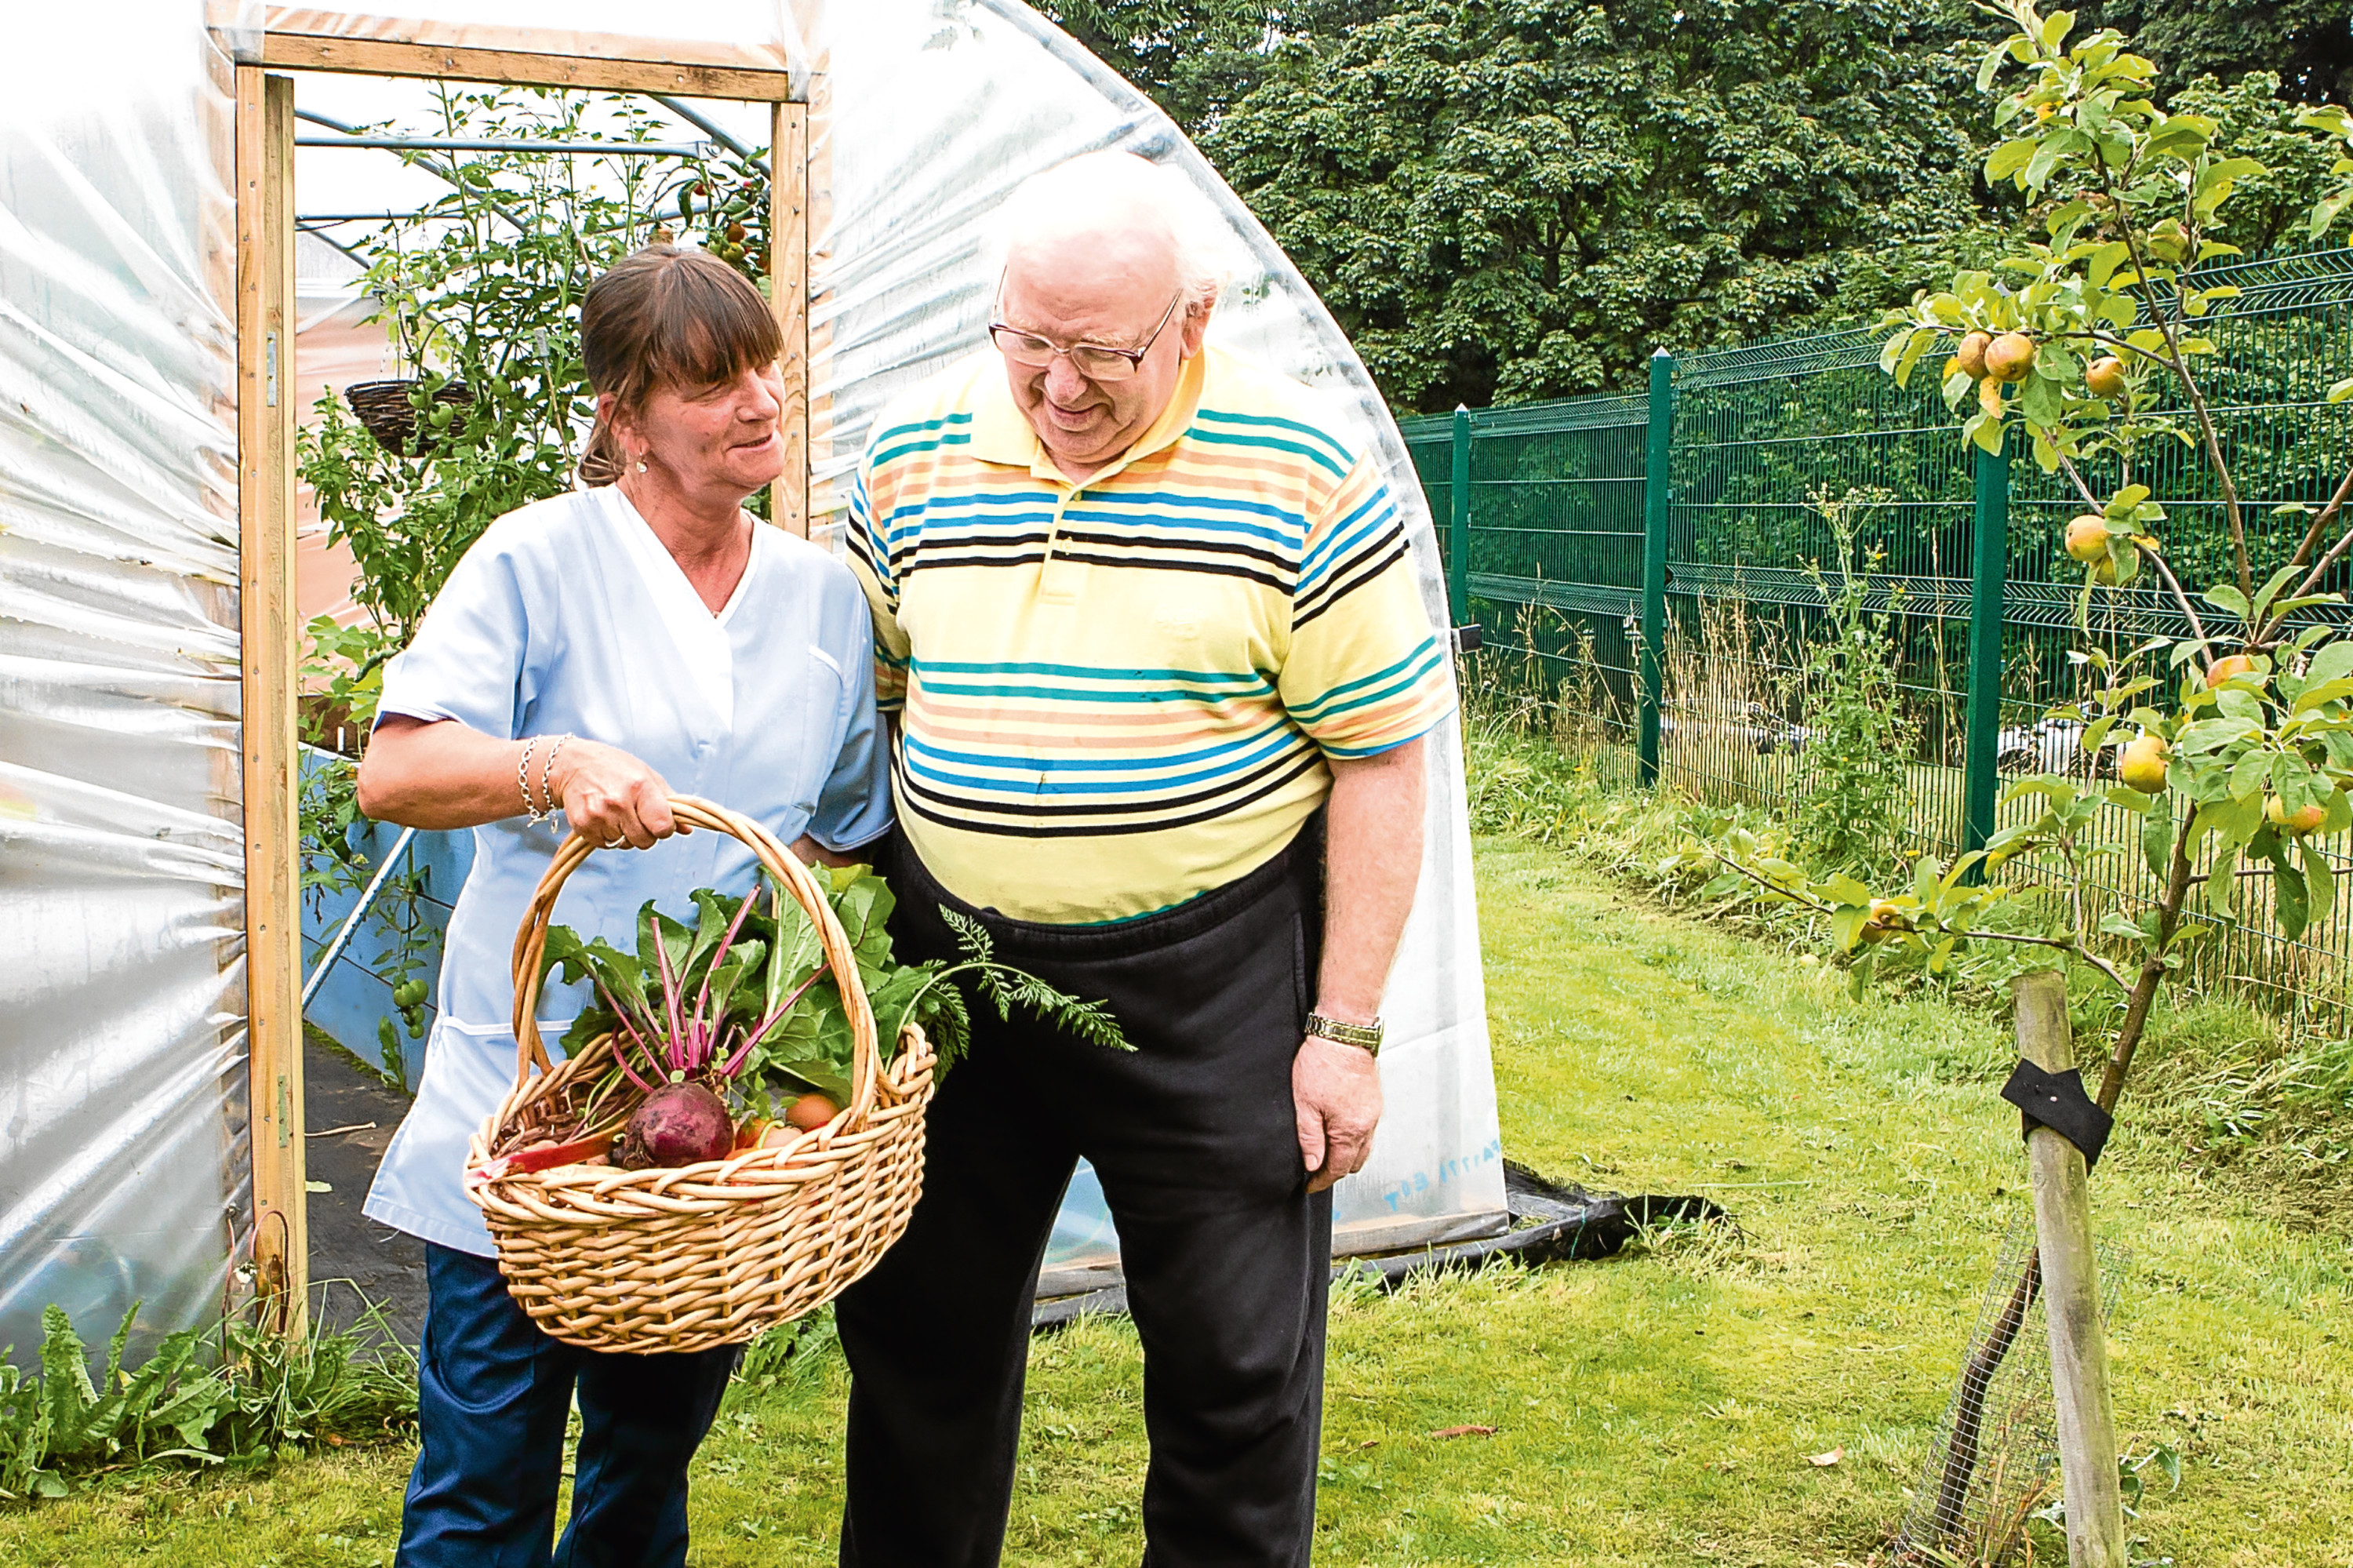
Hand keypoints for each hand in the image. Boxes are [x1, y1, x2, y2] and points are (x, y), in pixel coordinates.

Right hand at [546, 739, 682, 849]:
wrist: (572, 764)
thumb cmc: (615, 768)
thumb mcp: (647, 776)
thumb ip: (669, 802)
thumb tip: (687, 829)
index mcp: (640, 787)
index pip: (663, 827)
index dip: (664, 828)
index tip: (658, 821)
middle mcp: (619, 802)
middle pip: (645, 841)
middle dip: (644, 833)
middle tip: (634, 815)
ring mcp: (599, 815)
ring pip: (624, 845)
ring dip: (623, 834)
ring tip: (615, 812)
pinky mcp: (583, 825)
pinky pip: (604, 844)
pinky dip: (606, 836)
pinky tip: (602, 816)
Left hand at [1293, 1035, 1382, 1193]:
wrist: (1344, 1034)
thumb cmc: (1322, 1063)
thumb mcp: (1305, 1104)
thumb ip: (1309, 1138)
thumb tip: (1313, 1165)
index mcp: (1350, 1130)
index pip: (1338, 1168)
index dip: (1322, 1181)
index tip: (1310, 1185)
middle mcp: (1367, 1124)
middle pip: (1355, 1162)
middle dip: (1337, 1170)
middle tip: (1317, 1171)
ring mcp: (1374, 1112)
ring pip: (1364, 1147)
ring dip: (1347, 1154)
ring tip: (1328, 1151)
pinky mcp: (1374, 1100)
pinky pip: (1367, 1130)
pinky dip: (1355, 1138)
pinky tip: (1340, 1130)